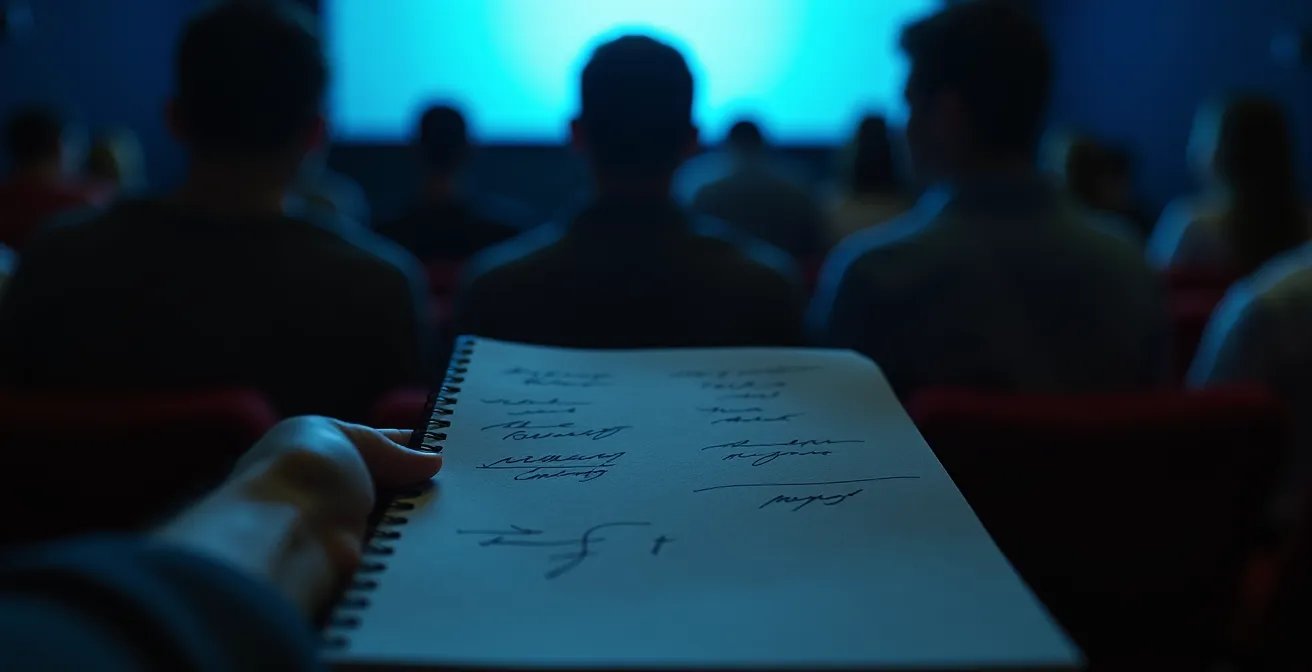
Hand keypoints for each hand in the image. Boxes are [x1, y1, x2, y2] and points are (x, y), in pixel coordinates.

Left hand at [231, 417, 442, 574]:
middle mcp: (327, 492)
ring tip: (462, 507)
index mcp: (316, 453)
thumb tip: (431, 461)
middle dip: (421, 482)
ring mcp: (342, 532)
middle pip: (389, 486)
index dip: (411, 445)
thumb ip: (387, 448)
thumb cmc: (305, 475)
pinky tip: (445, 537)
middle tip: (466, 480)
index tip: (452, 447)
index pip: (373, 445)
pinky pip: (396, 554)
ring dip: (422, 515)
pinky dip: (417, 547)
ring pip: (398, 521)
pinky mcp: (356, 567)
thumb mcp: (344, 438)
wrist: (283, 542)